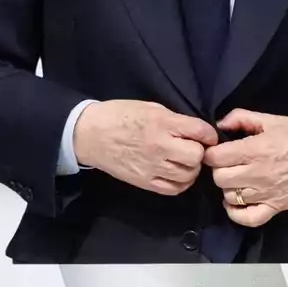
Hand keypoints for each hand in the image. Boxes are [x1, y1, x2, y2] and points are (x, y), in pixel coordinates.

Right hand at [73, 99, 217, 194]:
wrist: (88, 133)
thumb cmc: (118, 115)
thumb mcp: (148, 108)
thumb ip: (174, 119)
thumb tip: (196, 132)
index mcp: (161, 123)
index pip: (201, 132)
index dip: (207, 134)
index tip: (204, 136)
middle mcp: (160, 146)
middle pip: (197, 156)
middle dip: (198, 152)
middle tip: (189, 148)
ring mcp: (152, 167)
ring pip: (189, 175)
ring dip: (189, 168)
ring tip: (180, 161)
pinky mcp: (145, 182)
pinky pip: (174, 189)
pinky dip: (180, 182)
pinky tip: (174, 174)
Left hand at [206, 109, 287, 226]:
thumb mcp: (271, 121)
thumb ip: (241, 117)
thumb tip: (219, 125)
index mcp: (255, 151)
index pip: (215, 158)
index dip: (210, 153)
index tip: (216, 150)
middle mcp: (258, 175)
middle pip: (219, 178)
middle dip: (218, 169)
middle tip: (227, 164)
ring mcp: (267, 194)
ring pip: (230, 196)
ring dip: (228, 188)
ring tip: (235, 179)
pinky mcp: (276, 208)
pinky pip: (248, 218)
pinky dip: (236, 212)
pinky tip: (235, 201)